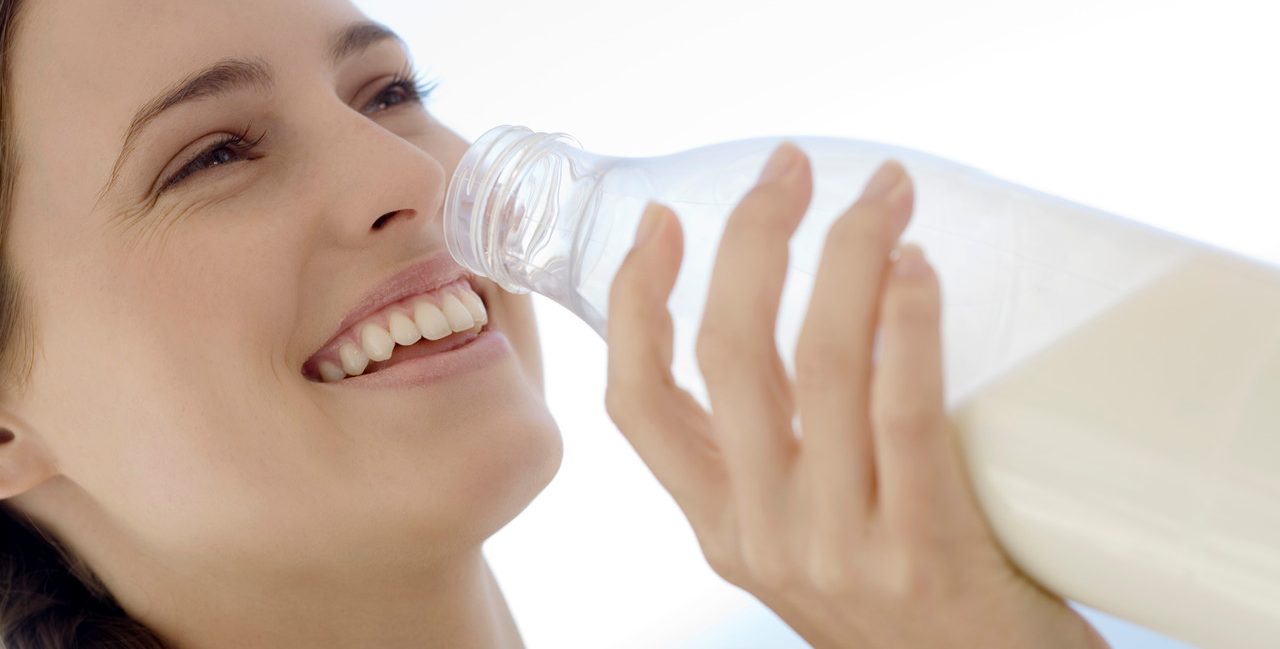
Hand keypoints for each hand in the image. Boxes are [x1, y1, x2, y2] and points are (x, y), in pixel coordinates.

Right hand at [604, 142, 1109, 648]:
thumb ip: (795, 448)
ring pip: (819, 366)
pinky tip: (915, 270)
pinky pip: (904, 415)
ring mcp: (836, 547)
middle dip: (752, 237)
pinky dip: (907, 326)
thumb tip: (828, 309)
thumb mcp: (815, 535)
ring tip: (883, 195)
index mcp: (720, 524)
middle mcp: (759, 533)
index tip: (664, 221)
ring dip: (847, 255)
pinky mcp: (922, 552)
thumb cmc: (910, 602)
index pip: (637, 402)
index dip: (636, 300)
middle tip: (792, 168)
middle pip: (729, 355)